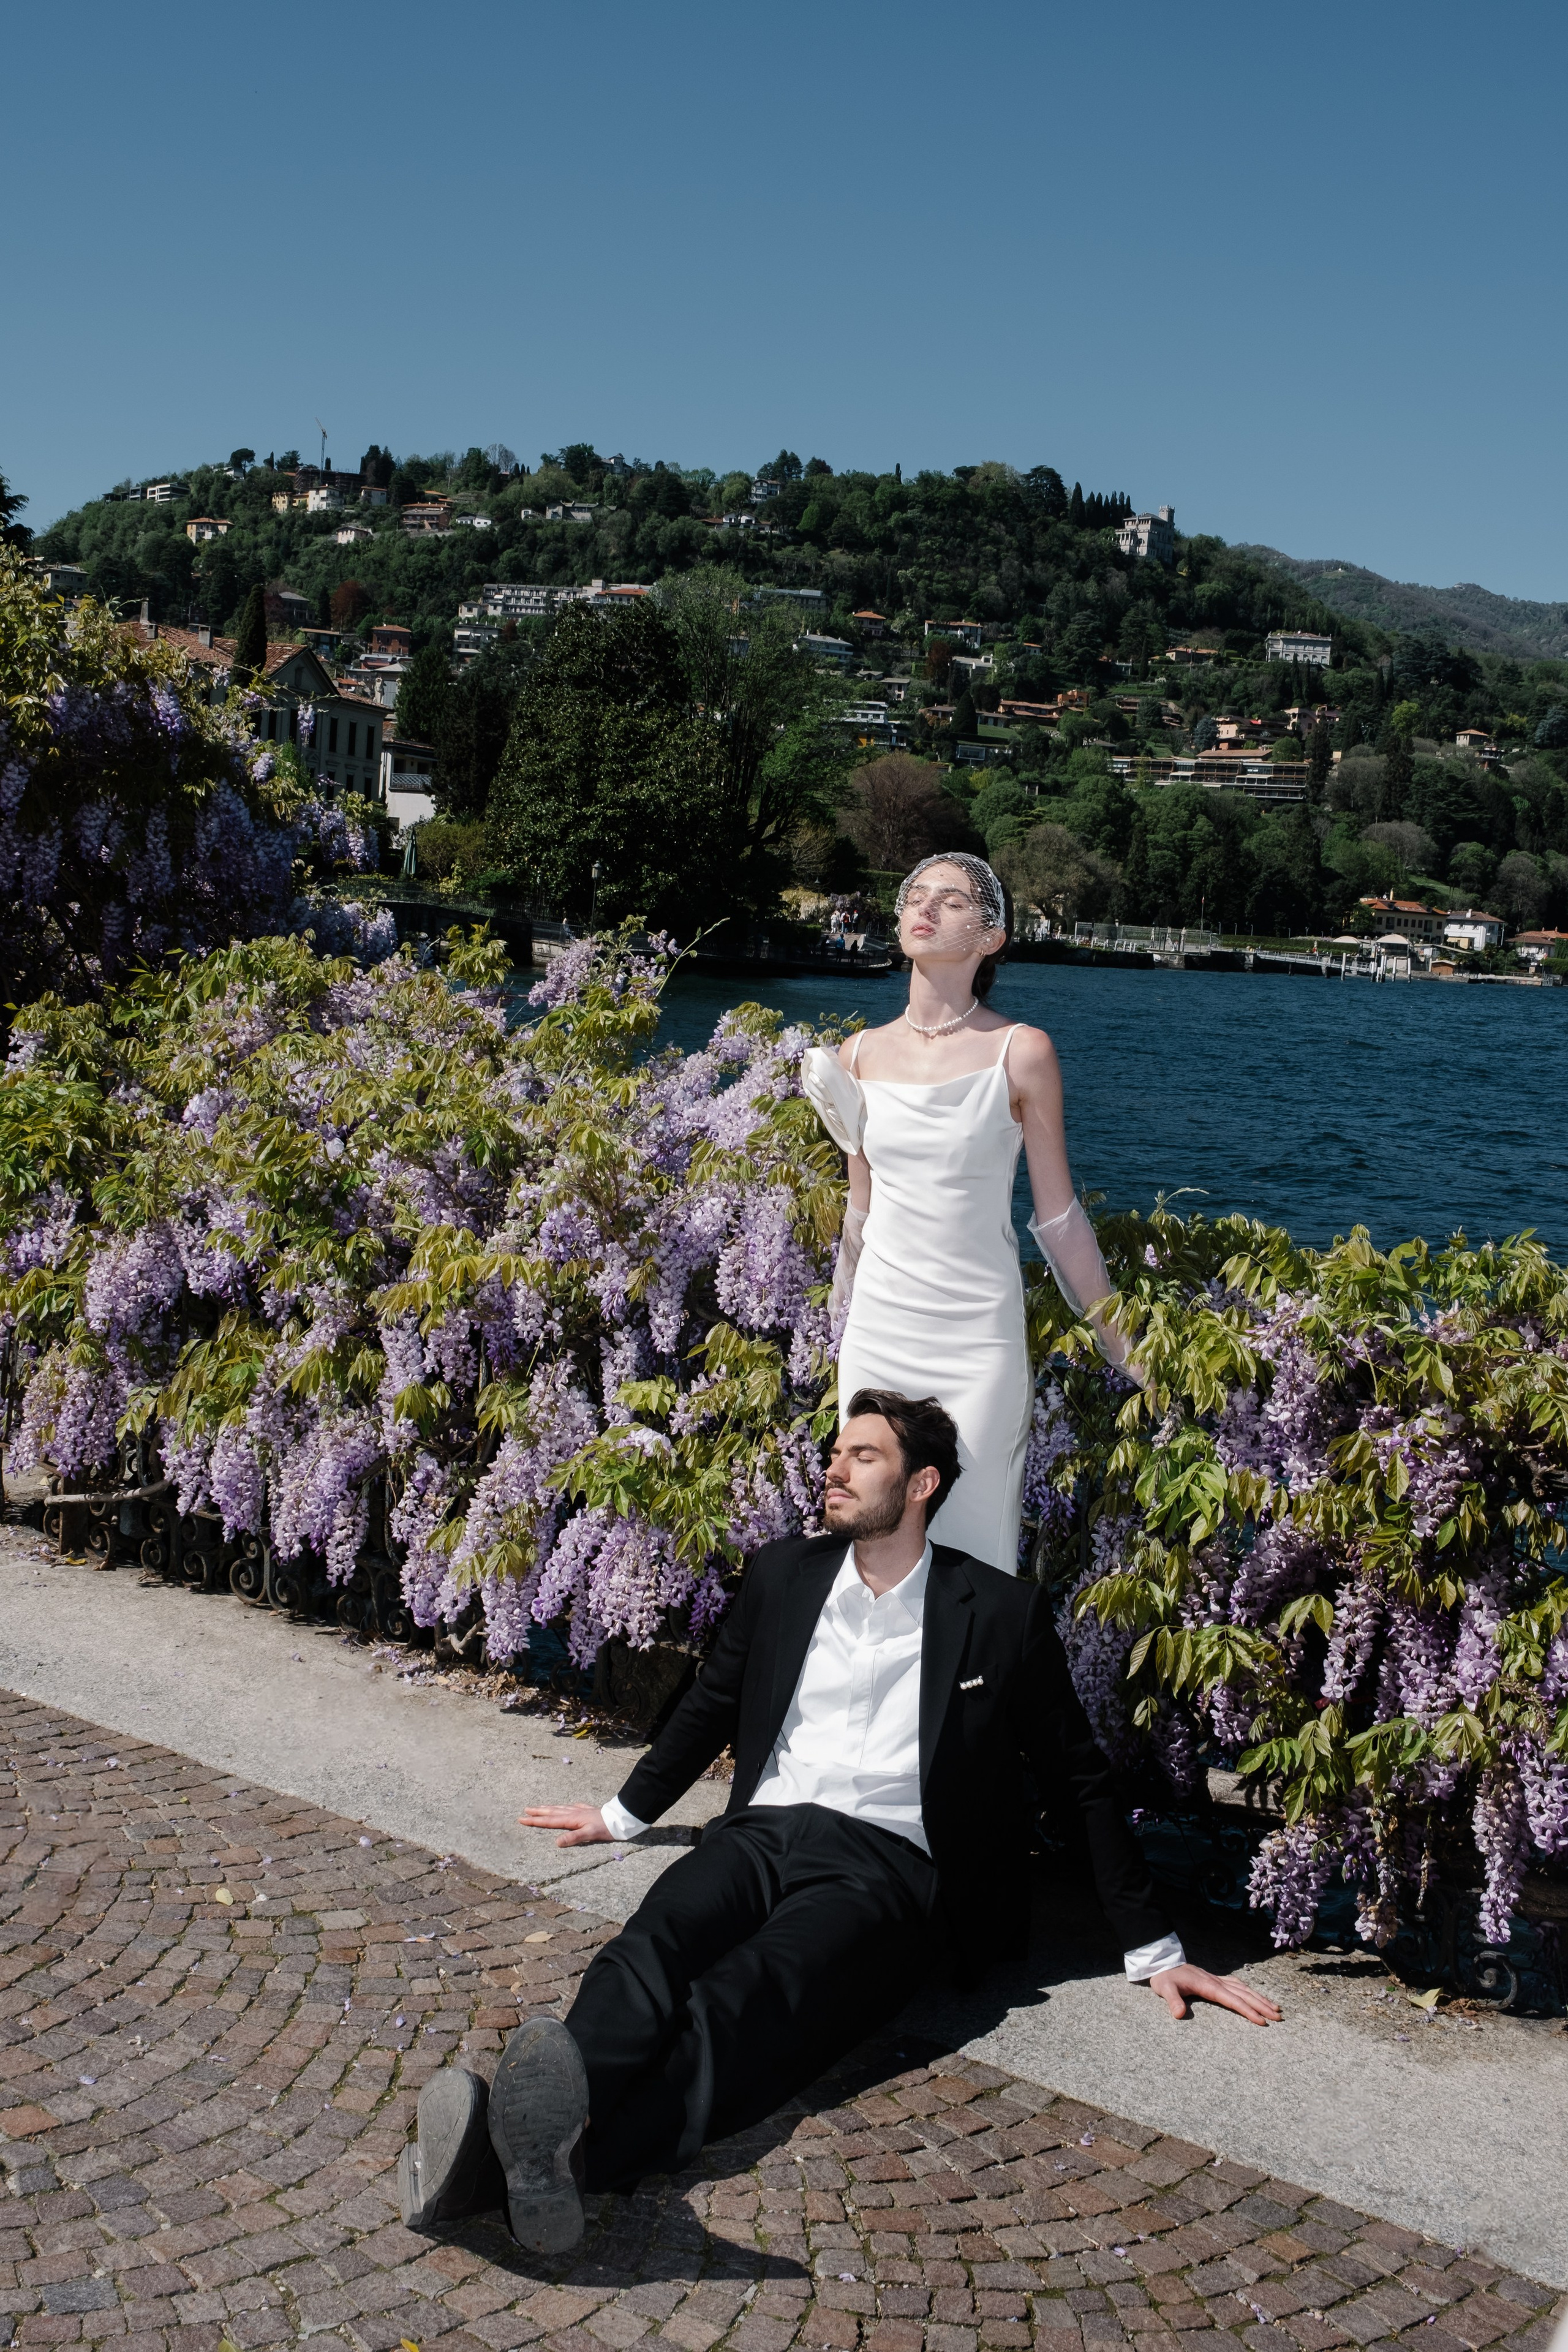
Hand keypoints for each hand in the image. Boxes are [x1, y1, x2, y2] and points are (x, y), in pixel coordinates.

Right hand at [520, 1803, 615, 1847]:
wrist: (620, 1818)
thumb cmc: (606, 1828)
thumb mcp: (589, 1834)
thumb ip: (573, 1838)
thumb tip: (556, 1842)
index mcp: (572, 1819)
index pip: (549, 1821)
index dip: (535, 1821)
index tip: (521, 1819)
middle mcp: (574, 1813)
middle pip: (552, 1812)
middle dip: (538, 1812)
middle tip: (525, 1810)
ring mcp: (580, 1811)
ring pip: (560, 1808)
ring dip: (548, 1808)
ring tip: (539, 1807)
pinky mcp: (587, 1810)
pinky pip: (571, 1807)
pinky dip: (564, 1807)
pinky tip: (566, 1806)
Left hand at [1148, 1964, 1281, 2024]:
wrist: (1162, 1961)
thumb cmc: (1164, 1977)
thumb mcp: (1165, 1988)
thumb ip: (1173, 2001)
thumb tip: (1179, 2015)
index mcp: (1208, 1986)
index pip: (1233, 2000)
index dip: (1248, 2011)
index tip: (1262, 2021)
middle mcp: (1216, 1981)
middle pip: (1244, 1994)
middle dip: (1262, 2005)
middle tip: (1279, 2017)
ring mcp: (1217, 1979)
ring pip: (1244, 1988)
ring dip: (1259, 1998)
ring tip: (1275, 2007)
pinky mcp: (1214, 1979)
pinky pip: (1237, 1985)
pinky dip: (1249, 1991)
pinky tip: (1254, 1995)